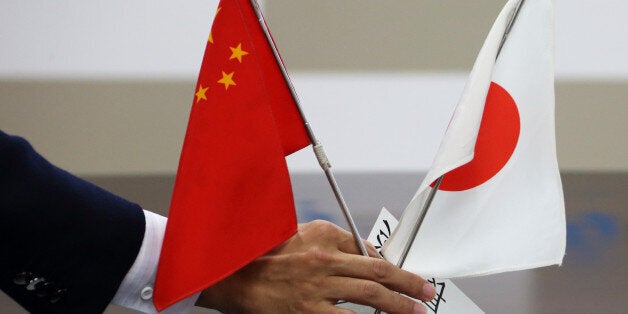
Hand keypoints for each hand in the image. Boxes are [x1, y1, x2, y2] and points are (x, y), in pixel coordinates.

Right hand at [196, 220, 435, 312]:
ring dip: (398, 304)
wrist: (235, 277)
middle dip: (407, 282)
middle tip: (426, 291)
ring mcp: (316, 290)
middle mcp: (323, 261)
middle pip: (376, 272)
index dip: (391, 265)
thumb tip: (367, 255)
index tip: (405, 275)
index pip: (367, 252)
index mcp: (323, 239)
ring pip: (368, 296)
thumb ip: (335, 241)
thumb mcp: (303, 235)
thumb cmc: (269, 254)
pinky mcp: (307, 313)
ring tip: (415, 311)